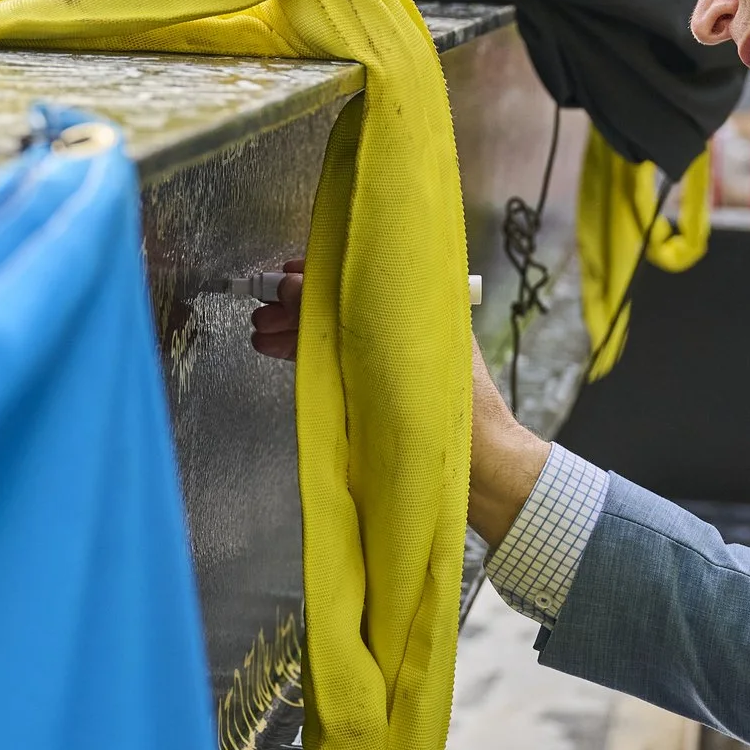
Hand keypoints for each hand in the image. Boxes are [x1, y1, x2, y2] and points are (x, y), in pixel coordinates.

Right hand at [246, 261, 551, 547]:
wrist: (486, 472)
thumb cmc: (463, 415)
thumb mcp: (404, 360)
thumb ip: (349, 320)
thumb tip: (296, 287)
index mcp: (422, 310)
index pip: (361, 280)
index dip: (318, 277)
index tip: (281, 278)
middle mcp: (407, 331)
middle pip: (344, 308)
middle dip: (298, 307)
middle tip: (262, 314)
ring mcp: (394, 363)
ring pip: (336, 336)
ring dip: (296, 332)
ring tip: (262, 335)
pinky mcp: (384, 392)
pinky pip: (338, 364)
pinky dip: (308, 357)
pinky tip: (281, 353)